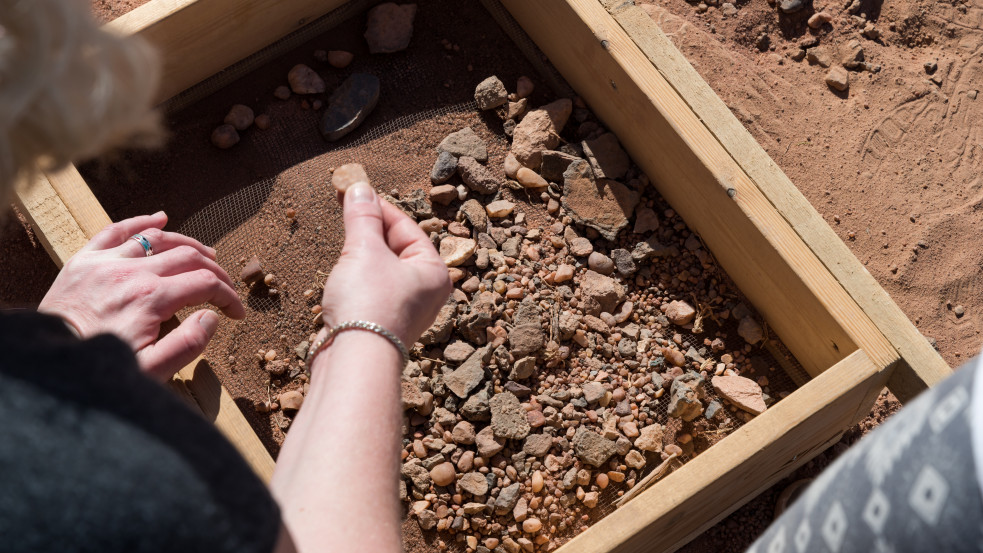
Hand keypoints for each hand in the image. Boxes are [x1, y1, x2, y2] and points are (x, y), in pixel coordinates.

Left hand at [38, 212, 244, 380]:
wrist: (51, 363)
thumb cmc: (101, 370)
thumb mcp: (151, 371)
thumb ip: (188, 345)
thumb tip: (212, 317)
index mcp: (152, 299)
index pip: (205, 285)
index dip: (228, 296)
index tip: (236, 312)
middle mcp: (133, 273)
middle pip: (188, 258)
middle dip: (215, 271)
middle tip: (224, 286)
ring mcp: (107, 262)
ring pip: (158, 240)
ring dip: (187, 245)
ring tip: (205, 255)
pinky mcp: (84, 261)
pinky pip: (115, 230)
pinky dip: (140, 222)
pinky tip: (160, 218)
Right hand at [320, 182, 451, 346]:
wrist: (353, 360)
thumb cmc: (369, 304)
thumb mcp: (364, 249)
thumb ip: (361, 217)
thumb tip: (359, 188)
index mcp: (434, 272)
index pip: (407, 228)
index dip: (380, 208)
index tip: (355, 194)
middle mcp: (425, 293)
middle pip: (395, 249)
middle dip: (369, 232)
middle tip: (346, 212)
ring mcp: (403, 311)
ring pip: (380, 271)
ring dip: (361, 257)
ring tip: (343, 247)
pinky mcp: (380, 325)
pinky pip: (369, 292)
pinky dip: (355, 280)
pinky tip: (341, 278)